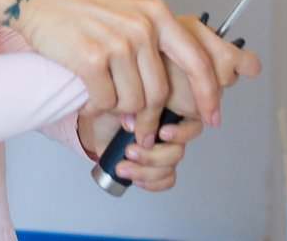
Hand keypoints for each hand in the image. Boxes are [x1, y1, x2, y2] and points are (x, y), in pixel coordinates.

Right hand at [14, 0, 238, 136]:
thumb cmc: (81, 3)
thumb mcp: (130, 9)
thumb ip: (152, 45)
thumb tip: (162, 95)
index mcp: (157, 14)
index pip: (197, 62)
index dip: (207, 95)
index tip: (211, 116)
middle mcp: (142, 27)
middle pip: (159, 93)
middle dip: (151, 120)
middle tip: (140, 132)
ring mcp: (117, 43)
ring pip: (132, 103)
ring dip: (118, 110)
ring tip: (102, 95)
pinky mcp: (90, 58)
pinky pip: (105, 102)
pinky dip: (96, 107)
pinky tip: (87, 95)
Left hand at [80, 107, 204, 191]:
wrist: (95, 126)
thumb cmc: (108, 110)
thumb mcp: (117, 104)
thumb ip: (130, 111)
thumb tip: (134, 125)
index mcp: (167, 110)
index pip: (191, 124)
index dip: (181, 133)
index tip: (162, 133)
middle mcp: (170, 131)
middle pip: (178, 152)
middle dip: (152, 157)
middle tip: (130, 151)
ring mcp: (164, 150)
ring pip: (169, 168)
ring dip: (146, 171)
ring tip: (122, 166)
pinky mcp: (156, 166)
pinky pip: (166, 180)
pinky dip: (150, 182)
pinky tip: (134, 177)